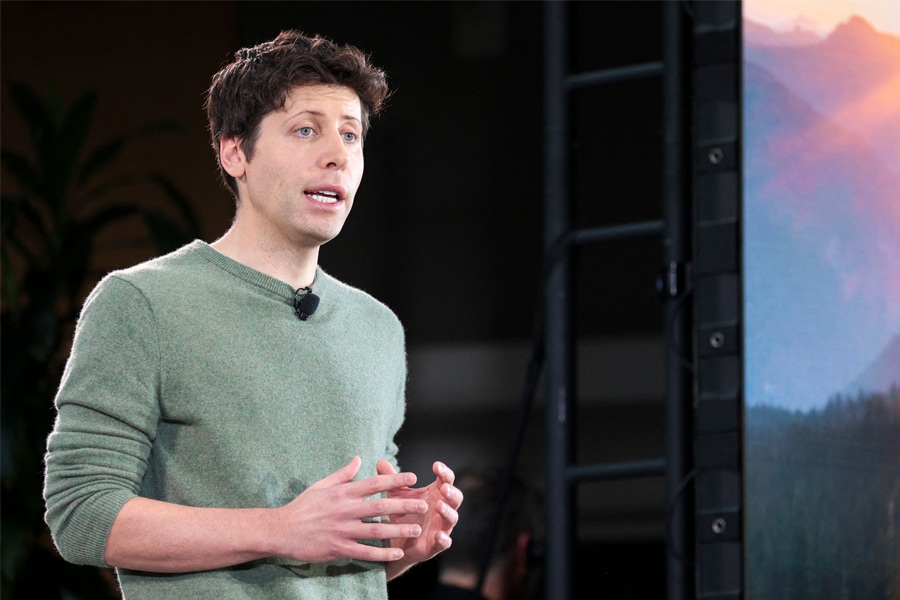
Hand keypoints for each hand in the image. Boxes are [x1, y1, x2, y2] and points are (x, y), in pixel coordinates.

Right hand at [268, 456, 428, 563]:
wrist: (281, 530)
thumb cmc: (302, 507)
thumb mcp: (321, 485)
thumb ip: (342, 474)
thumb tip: (359, 458)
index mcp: (342, 493)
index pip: (373, 484)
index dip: (394, 479)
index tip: (412, 477)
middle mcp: (344, 510)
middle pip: (379, 506)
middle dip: (403, 505)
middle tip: (423, 505)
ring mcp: (342, 530)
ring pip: (375, 529)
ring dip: (397, 529)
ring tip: (416, 529)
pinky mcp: (338, 548)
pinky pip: (364, 552)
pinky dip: (382, 553)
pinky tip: (396, 552)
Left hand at [376, 459, 461, 574]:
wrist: (396, 541)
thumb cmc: (402, 513)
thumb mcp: (396, 495)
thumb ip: (392, 480)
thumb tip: (380, 462)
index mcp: (436, 494)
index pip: (446, 480)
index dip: (444, 472)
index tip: (435, 465)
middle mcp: (442, 509)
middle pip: (456, 498)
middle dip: (451, 492)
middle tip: (444, 487)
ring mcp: (442, 526)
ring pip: (452, 518)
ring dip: (448, 512)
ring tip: (439, 506)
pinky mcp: (436, 544)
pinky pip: (445, 541)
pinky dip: (444, 538)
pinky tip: (439, 535)